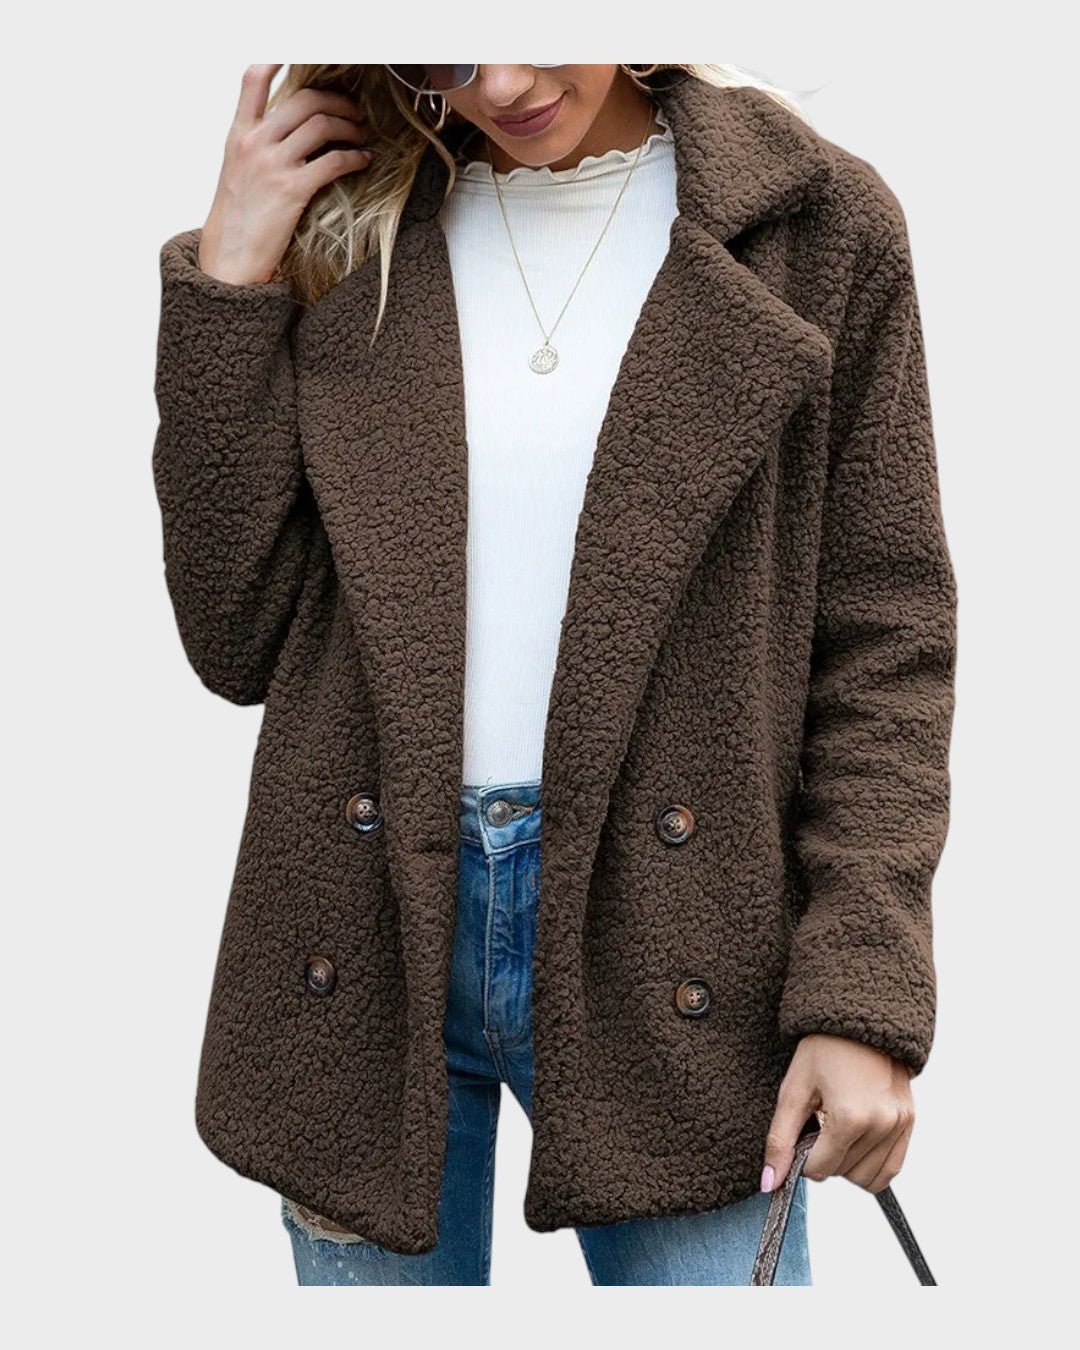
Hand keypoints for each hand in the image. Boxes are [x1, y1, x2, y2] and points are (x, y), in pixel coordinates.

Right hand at [198, 64, 372, 285]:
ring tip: (361, 136)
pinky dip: (354, 157)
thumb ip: (257, 144)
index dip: (276, 61)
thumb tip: (288, 130)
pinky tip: (363, 161)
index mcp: (238, 135)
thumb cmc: (237, 217)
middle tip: (353, 112)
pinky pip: (333, 161)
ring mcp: (273, 165)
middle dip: (337, 101)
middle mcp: (255, 143)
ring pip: (322, 125)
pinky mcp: (293, 190)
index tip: (300, 58)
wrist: (230, 255)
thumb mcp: (236, 171)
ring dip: (350, 128)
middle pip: (303, 100)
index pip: (253, 81)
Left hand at [762, 1033, 914, 1193]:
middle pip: (843, 1174)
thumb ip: (780, 1140)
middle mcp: (882, 1125)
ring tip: (837, 1127)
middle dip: (825, 1157)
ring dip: (848, 1163)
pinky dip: (871, 1163)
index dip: (802, 1156)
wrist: (859, 1016)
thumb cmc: (822, 1048)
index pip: (820, 1170)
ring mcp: (900, 1124)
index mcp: (851, 1118)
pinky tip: (856, 1137)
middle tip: (818, 1122)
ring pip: (868, 1178)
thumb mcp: (794, 1090)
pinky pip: (892, 1167)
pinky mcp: (910, 1121)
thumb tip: (770, 1183)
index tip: (800, 1130)